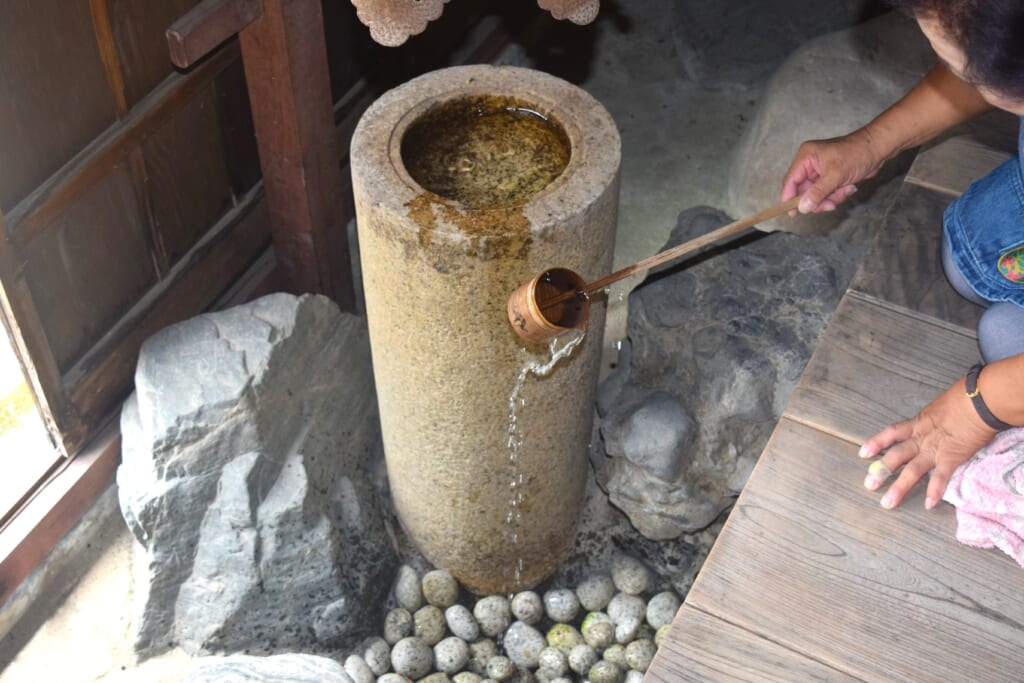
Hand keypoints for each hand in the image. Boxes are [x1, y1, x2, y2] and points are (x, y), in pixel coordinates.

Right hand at [781, 129, 884, 214]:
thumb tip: (802, 208)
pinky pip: (827, 193)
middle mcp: (810, 164)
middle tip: (829, 205)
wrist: (878, 148)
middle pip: (804, 191)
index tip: (792, 213)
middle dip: (818, 200)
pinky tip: (849, 188)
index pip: (790, 180)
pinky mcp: (830, 177)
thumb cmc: (857, 153)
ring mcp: (820, 171)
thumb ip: (817, 192)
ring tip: (845, 191)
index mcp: (806, 157)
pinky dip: (837, 195)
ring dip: (831, 198)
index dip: (789, 197)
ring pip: (816, 195)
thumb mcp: (835, 175)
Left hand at [860, 378, 996, 509]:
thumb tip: (940, 419)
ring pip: (912, 470)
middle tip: (869, 485)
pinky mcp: (951, 458)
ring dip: (899, 487)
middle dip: (881, 471)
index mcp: (919, 423)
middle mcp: (922, 438)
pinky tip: (928, 504)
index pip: (892, 433)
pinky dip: (934, 491)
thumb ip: (936, 417)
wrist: (979, 401)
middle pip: (896, 456)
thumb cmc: (965, 397)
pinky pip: (940, 477)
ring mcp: (935, 449)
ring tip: (888, 503)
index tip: (863, 453)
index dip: (877, 442)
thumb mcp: (942, 405)